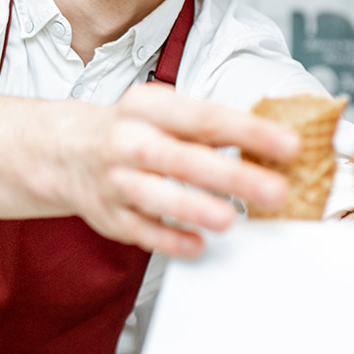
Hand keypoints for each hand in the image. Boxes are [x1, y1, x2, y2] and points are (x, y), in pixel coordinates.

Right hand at [54, 84, 299, 257]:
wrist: (64, 152)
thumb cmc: (129, 130)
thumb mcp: (163, 112)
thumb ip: (208, 127)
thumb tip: (268, 143)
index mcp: (148, 108)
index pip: (204, 117)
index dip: (249, 131)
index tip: (288, 145)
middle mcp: (128, 141)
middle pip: (182, 158)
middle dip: (232, 175)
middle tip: (275, 191)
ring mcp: (115, 180)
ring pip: (154, 195)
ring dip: (193, 207)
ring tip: (230, 219)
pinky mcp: (109, 216)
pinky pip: (140, 231)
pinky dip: (169, 239)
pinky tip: (197, 245)